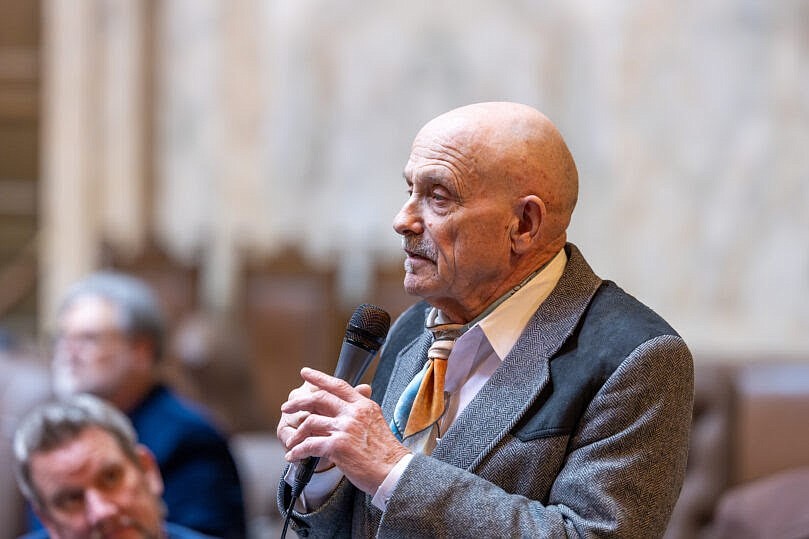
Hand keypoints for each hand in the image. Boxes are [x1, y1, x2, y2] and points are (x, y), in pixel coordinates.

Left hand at [280, 367, 410, 494]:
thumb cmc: (387, 453)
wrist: (395, 472)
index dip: (320, 378)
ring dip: (297, 433)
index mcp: (364, 405)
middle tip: (286, 407)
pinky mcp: (338, 446)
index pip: (338, 385)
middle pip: (319, 399)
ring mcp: (345, 428)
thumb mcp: (377, 423)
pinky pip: (309, 445)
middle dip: (299, 402)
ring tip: (291, 441)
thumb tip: (350, 407)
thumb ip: (361, 413)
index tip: (305, 373)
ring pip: (310, 422)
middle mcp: (354, 413)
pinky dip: (298, 451)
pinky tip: (293, 456)